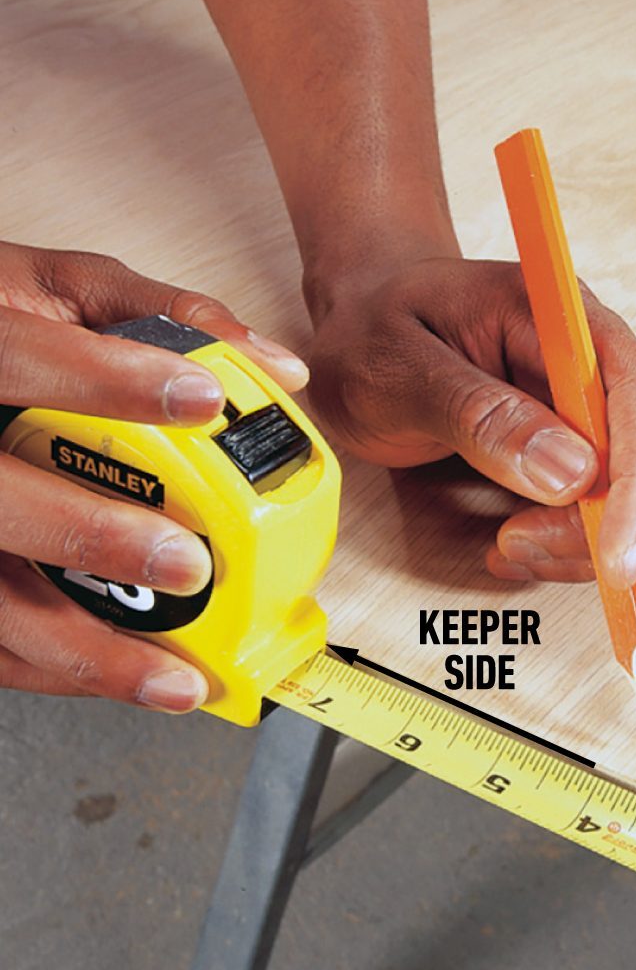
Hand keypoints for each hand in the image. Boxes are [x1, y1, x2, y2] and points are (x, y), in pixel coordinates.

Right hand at [0, 241, 307, 708]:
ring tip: (175, 677)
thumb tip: (275, 369)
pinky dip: (66, 671)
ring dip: (87, 647)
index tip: (202, 399)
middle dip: (93, 536)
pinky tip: (133, 679)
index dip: (110, 380)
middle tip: (188, 561)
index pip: (20, 358)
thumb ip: (159, 316)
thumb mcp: (58, 290)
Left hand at [305, 257, 635, 587]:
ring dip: (592, 541)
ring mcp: (596, 408)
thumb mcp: (398, 368)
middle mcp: (597, 361)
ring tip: (509, 544)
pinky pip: (614, 511)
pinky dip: (574, 547)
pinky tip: (512, 544)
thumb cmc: (373, 331)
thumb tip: (571, 475)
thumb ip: (480, 415)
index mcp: (562, 319)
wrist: (361, 324)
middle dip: (618, 521)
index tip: (616, 553)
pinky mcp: (584, 449)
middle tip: (523, 542)